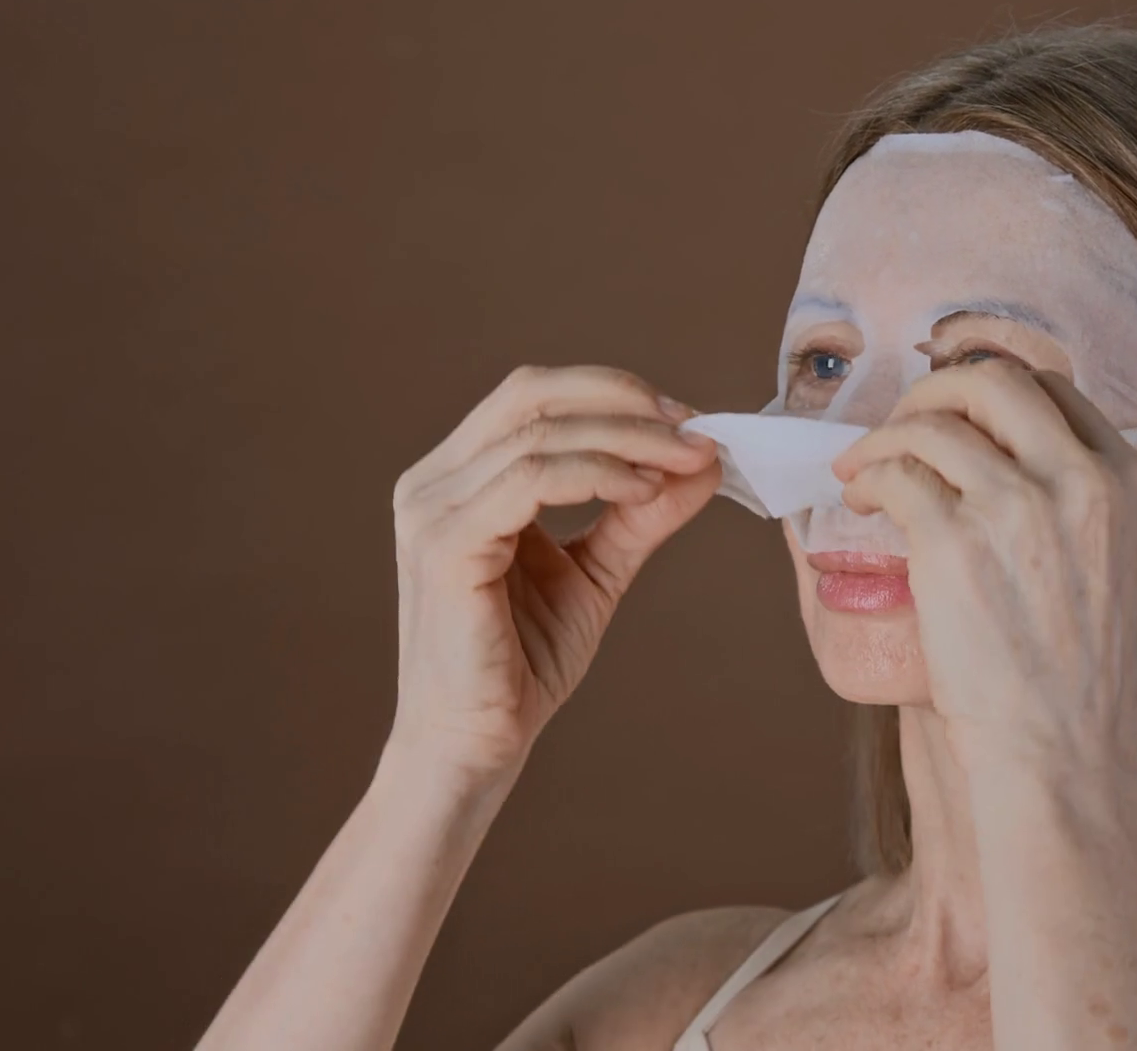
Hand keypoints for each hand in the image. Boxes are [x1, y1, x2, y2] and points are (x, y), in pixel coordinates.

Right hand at [390, 365, 717, 779]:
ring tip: (684, 461)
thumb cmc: (522, 662)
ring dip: (626, 438)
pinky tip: (642, 492)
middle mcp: (433, 483)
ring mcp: (433, 511)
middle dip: (624, 401)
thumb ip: (641, 513)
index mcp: (457, 478)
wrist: (475, 745)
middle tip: (693, 430)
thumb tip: (704, 460)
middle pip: (531, 394)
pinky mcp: (447, 547)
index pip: (532, 395)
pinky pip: (530, 481)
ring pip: (539, 432)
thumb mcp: (598, 570)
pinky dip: (597, 474)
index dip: (612, 392)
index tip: (687, 421)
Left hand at [831, 361, 1136, 774]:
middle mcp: (1078, 478)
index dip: (986, 391)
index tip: (951, 414)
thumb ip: (1073, 506)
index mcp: (1124, 479)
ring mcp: (1016, 506)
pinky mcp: (953, 542)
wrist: (1066, 760)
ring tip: (861, 471)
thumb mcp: (1109, 568)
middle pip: (990, 380)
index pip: (1049, 387)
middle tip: (897, 427)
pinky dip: (867, 476)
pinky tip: (861, 502)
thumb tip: (1000, 460)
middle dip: (931, 392)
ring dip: (883, 437)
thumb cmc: (1077, 685)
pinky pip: (894, 473)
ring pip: (931, 422)